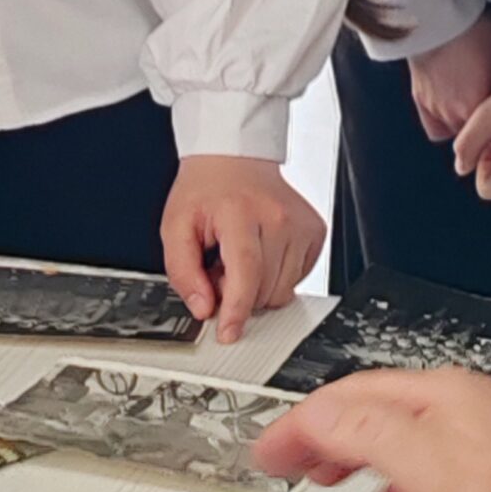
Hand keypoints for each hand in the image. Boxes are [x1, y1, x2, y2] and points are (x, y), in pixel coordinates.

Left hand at [161, 156, 324, 345]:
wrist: (234, 159)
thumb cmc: (206, 191)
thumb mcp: (175, 227)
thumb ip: (183, 271)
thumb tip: (204, 308)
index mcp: (241, 213)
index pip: (246, 272)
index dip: (237, 309)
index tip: (228, 332)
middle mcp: (278, 218)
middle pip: (264, 289)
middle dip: (239, 294)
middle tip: (219, 270)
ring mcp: (301, 225)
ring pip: (283, 291)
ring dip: (258, 288)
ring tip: (239, 260)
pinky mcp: (315, 232)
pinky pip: (296, 279)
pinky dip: (276, 277)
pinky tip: (261, 255)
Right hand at [255, 366, 490, 491]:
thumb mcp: (425, 464)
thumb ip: (364, 433)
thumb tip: (315, 416)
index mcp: (438, 393)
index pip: (347, 394)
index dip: (300, 421)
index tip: (268, 447)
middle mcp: (458, 404)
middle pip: (370, 408)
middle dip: (323, 433)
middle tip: (288, 459)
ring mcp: (475, 436)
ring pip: (395, 436)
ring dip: (353, 456)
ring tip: (327, 479)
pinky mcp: (488, 472)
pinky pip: (421, 463)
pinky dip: (392, 480)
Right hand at [406, 11, 490, 142]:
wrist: (436, 16)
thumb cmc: (472, 32)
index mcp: (474, 107)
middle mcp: (451, 115)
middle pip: (474, 138)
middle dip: (487, 130)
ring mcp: (433, 108)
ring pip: (455, 133)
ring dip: (467, 125)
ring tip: (476, 106)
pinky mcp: (419, 99)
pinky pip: (434, 127)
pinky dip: (444, 123)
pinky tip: (453, 111)